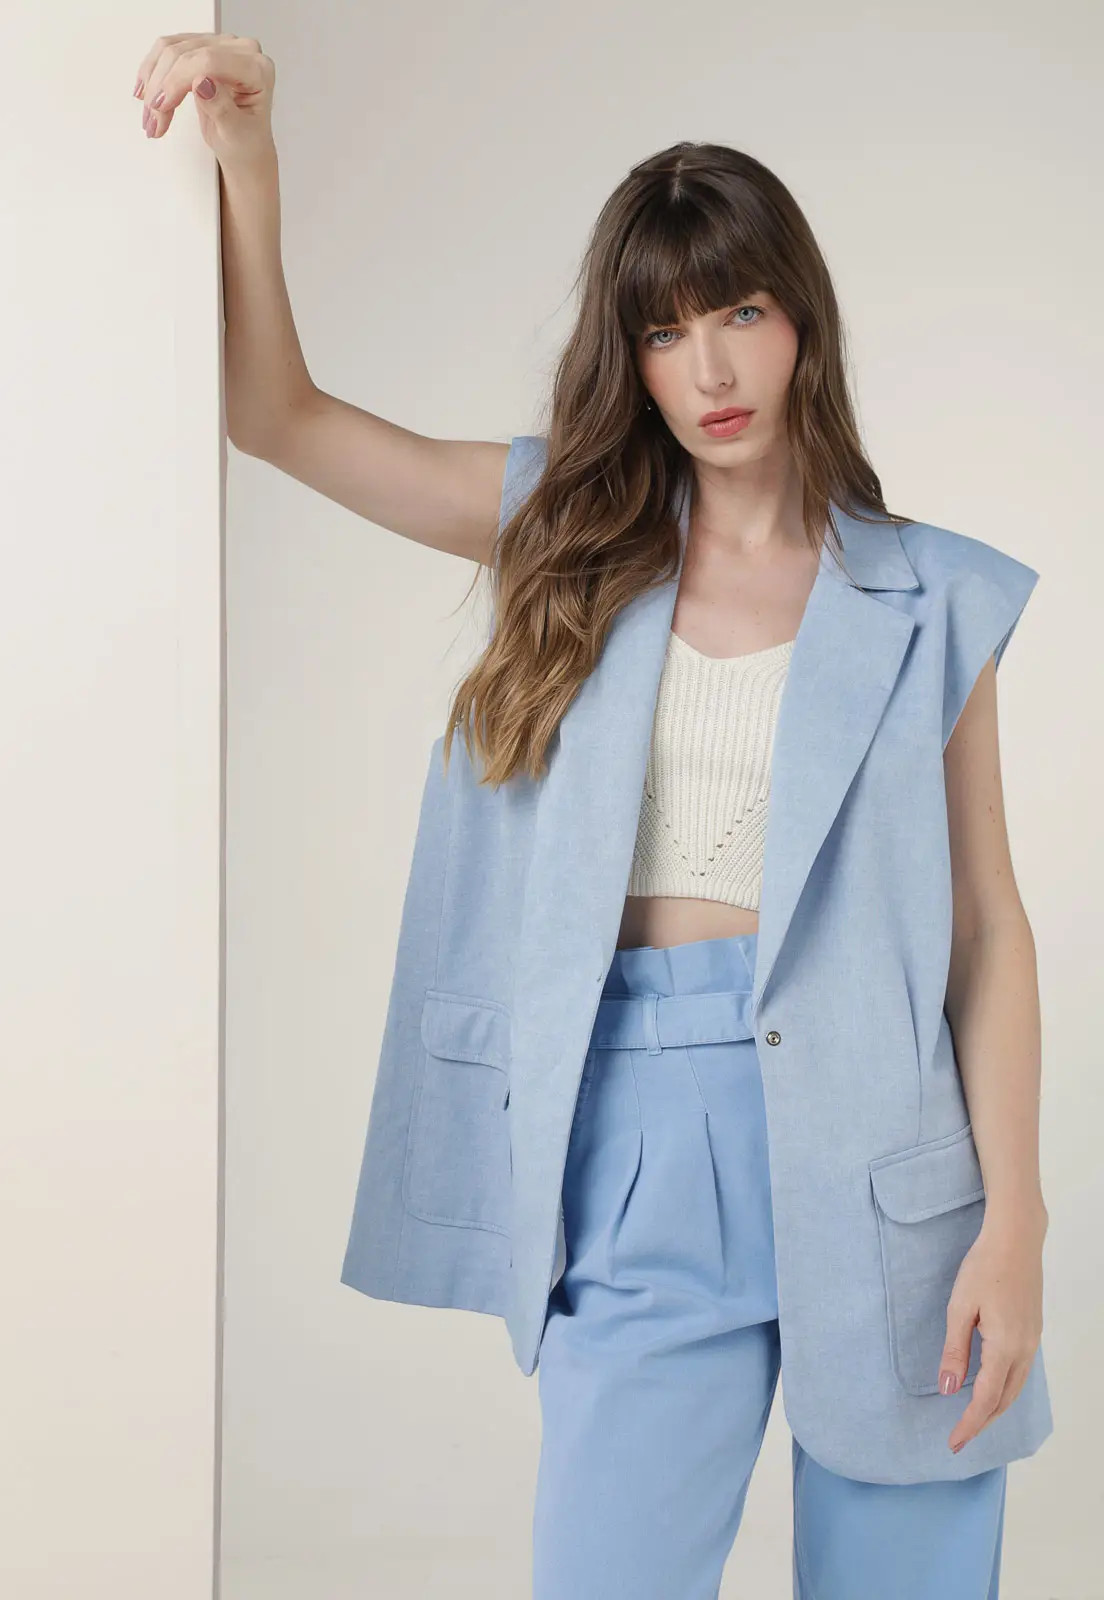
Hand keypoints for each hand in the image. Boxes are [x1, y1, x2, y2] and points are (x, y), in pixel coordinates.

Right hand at [133, 32, 275, 170]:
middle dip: (163, 87)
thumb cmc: (246, 144)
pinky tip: (145, 91)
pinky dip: (153, 72)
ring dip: (154, 81)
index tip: (162, 106)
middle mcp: (241, 50)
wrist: (244, 147)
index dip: (179, 80)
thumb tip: (202, 83)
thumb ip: (222, 108)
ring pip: (172, 49)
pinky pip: (168, 49)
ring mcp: (221, 45)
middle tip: (154, 120)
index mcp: (257, 69)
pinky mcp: (203, 47)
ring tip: (150, 115)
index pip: (209, 61)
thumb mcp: (235, 135)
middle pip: (187, 53)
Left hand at [938, 1212, 1045, 1454]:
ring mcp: (1032, 1341)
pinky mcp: (1033, 1331)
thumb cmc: (983, 1267)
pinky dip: (1005, 1389)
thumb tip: (949, 1390)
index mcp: (1005, 1347)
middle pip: (1004, 1400)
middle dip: (982, 1423)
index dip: (969, 1424)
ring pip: (1015, 1388)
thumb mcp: (960, 1307)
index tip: (953, 1444)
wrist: (1016, 1239)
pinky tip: (992, 1388)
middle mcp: (1024, 1350)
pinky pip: (1020, 1372)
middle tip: (959, 1439)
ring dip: (994, 1408)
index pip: (985, 1398)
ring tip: (973, 1420)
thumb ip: (955, 1350)